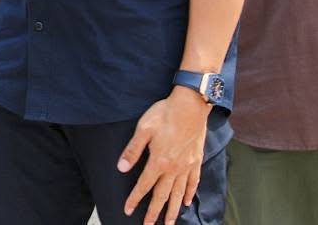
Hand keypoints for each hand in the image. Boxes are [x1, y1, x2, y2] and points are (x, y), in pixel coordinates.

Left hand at [118, 87, 209, 224]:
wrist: (191, 105)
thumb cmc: (165, 114)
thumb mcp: (143, 128)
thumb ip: (133, 150)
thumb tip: (121, 168)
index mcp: (158, 161)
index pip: (144, 185)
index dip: (135, 199)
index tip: (128, 210)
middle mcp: (173, 168)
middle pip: (162, 195)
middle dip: (154, 212)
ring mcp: (187, 166)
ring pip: (179, 193)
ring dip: (173, 210)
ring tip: (169, 223)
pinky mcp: (196, 160)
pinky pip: (193, 182)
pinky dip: (190, 194)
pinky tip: (187, 202)